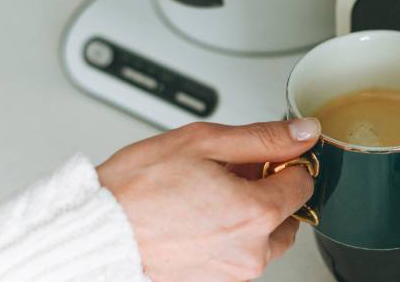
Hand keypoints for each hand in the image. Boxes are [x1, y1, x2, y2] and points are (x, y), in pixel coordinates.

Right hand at [97, 119, 319, 281]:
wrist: (96, 229)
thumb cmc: (137, 189)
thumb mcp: (203, 142)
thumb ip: (263, 137)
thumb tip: (303, 132)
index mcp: (256, 213)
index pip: (304, 182)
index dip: (286, 161)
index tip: (265, 154)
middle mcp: (251, 251)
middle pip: (288, 214)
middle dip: (269, 189)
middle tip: (233, 171)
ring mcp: (233, 272)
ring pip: (265, 237)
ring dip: (251, 213)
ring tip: (210, 192)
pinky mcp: (215, 281)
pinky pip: (239, 253)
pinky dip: (230, 233)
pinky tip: (200, 213)